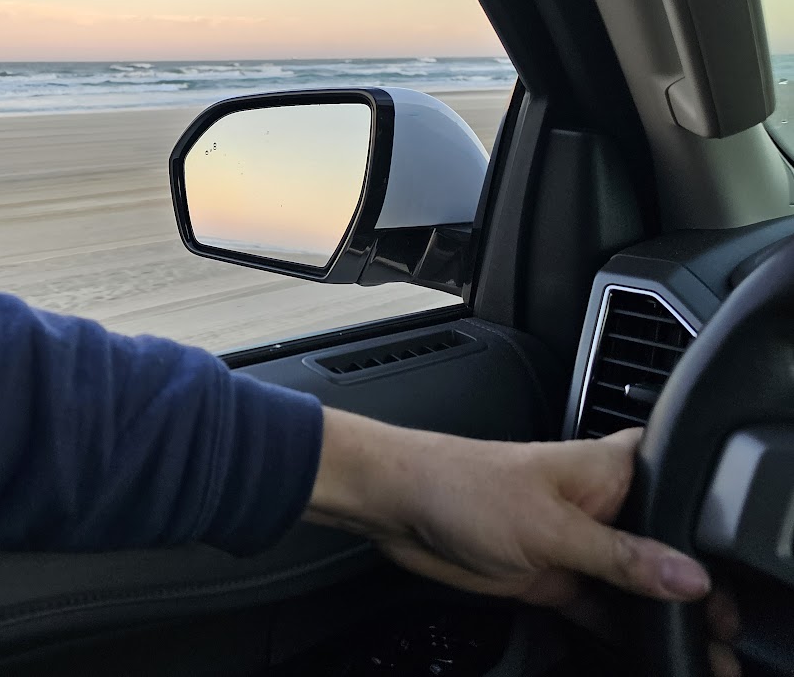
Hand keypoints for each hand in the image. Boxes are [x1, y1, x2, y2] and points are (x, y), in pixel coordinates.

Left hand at [304, 410, 738, 672]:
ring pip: (635, 584)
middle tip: (718, 628)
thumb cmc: (463, 484)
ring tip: (696, 649)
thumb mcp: (552, 525)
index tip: (725, 578)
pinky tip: (648, 652)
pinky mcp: (552, 574)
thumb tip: (690, 577)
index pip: (679, 491)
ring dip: (659, 614)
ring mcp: (576, 542)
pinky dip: (621, 629)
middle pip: (662, 549)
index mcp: (608, 470)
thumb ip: (621, 557)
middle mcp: (599, 505)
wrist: (398, 505)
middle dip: (689, 586)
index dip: (705, 533)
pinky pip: (601, 607)